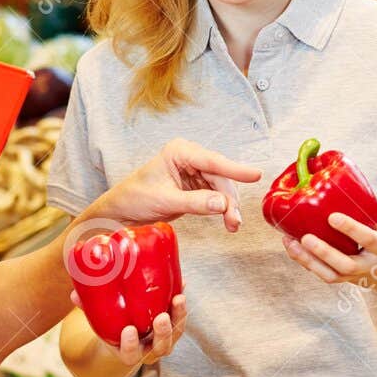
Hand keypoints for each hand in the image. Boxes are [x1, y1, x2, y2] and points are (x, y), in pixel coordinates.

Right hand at [70, 290, 188, 368]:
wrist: (127, 334)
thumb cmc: (111, 328)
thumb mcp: (99, 323)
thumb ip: (89, 310)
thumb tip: (74, 294)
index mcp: (129, 353)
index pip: (131, 355)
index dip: (131, 345)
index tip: (129, 330)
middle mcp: (149, 350)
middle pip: (160, 347)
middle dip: (163, 333)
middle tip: (161, 317)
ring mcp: (163, 340)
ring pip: (175, 334)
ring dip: (178, 316)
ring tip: (178, 298)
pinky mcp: (173, 327)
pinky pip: (180, 318)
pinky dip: (181, 304)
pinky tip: (181, 286)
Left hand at [90, 138, 260, 231]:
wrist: (121, 212)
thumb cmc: (134, 199)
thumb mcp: (165, 201)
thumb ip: (195, 202)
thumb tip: (223, 204)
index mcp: (179, 151)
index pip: (212, 161)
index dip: (235, 169)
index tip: (255, 175)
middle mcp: (189, 157)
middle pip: (220, 177)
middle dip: (229, 199)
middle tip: (235, 221)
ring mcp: (193, 172)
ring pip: (221, 187)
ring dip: (228, 206)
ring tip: (232, 225)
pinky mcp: (195, 186)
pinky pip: (215, 195)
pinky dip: (222, 209)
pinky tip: (227, 220)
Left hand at [281, 212, 376, 291]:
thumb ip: (368, 208)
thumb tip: (343, 181)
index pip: (368, 239)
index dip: (351, 228)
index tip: (332, 217)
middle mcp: (369, 265)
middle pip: (345, 264)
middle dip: (324, 252)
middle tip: (306, 238)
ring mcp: (356, 276)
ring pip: (331, 275)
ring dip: (308, 260)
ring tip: (291, 243)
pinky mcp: (344, 280)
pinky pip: (324, 275)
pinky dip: (306, 262)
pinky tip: (292, 248)